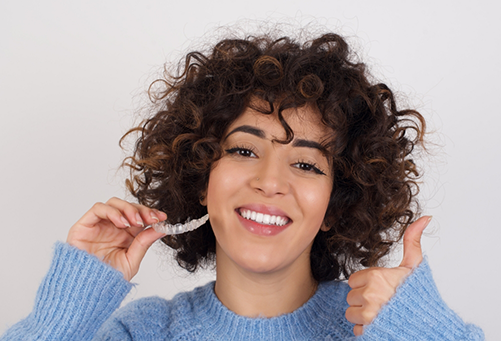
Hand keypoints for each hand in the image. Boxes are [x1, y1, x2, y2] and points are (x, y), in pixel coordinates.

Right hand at [66, 197, 166, 280]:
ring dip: (128, 209)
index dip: (151, 213)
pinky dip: (112, 212)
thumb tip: (162, 228)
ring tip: (136, 222)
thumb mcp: (131, 260)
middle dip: (142, 210)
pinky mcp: (84, 225)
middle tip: (151, 218)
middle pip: (128, 207)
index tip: (162, 217)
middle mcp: (112, 227)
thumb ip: (144, 243)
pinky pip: (98, 209)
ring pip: (114, 203)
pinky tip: (121, 223)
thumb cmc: (106, 279)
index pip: (139, 216)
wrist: (86, 291)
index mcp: (125, 235)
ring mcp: (98, 225)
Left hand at [345, 216, 431, 335]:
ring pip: (351, 314)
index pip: (354, 280)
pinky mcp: (369, 331)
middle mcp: (371, 295)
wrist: (430, 326)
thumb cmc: (420, 297)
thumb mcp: (415, 267)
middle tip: (382, 303)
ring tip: (381, 314)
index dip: (365, 285)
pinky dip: (365, 330)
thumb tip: (425, 218)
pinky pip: (356, 330)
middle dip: (363, 301)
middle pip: (351, 297)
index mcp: (377, 277)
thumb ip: (412, 241)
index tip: (380, 289)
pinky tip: (380, 326)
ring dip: (363, 316)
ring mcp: (369, 315)